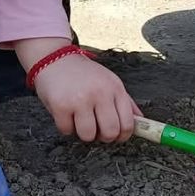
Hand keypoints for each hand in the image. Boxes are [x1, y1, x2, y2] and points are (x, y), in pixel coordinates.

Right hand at [17, 38, 140, 141]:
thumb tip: (140, 121)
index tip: (116, 136)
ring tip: (80, 120)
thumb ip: (125, 102)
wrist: (54, 58)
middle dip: (103, 137)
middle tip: (96, 129)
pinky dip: (66, 128)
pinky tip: (66, 115)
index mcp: (114, 88)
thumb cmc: (83, 73)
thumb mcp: (109, 81)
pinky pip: (67, 131)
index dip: (122, 136)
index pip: (128, 123)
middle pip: (110, 133)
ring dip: (84, 133)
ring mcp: (79, 100)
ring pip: (88, 136)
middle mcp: (99, 93)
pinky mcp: (60, 106)